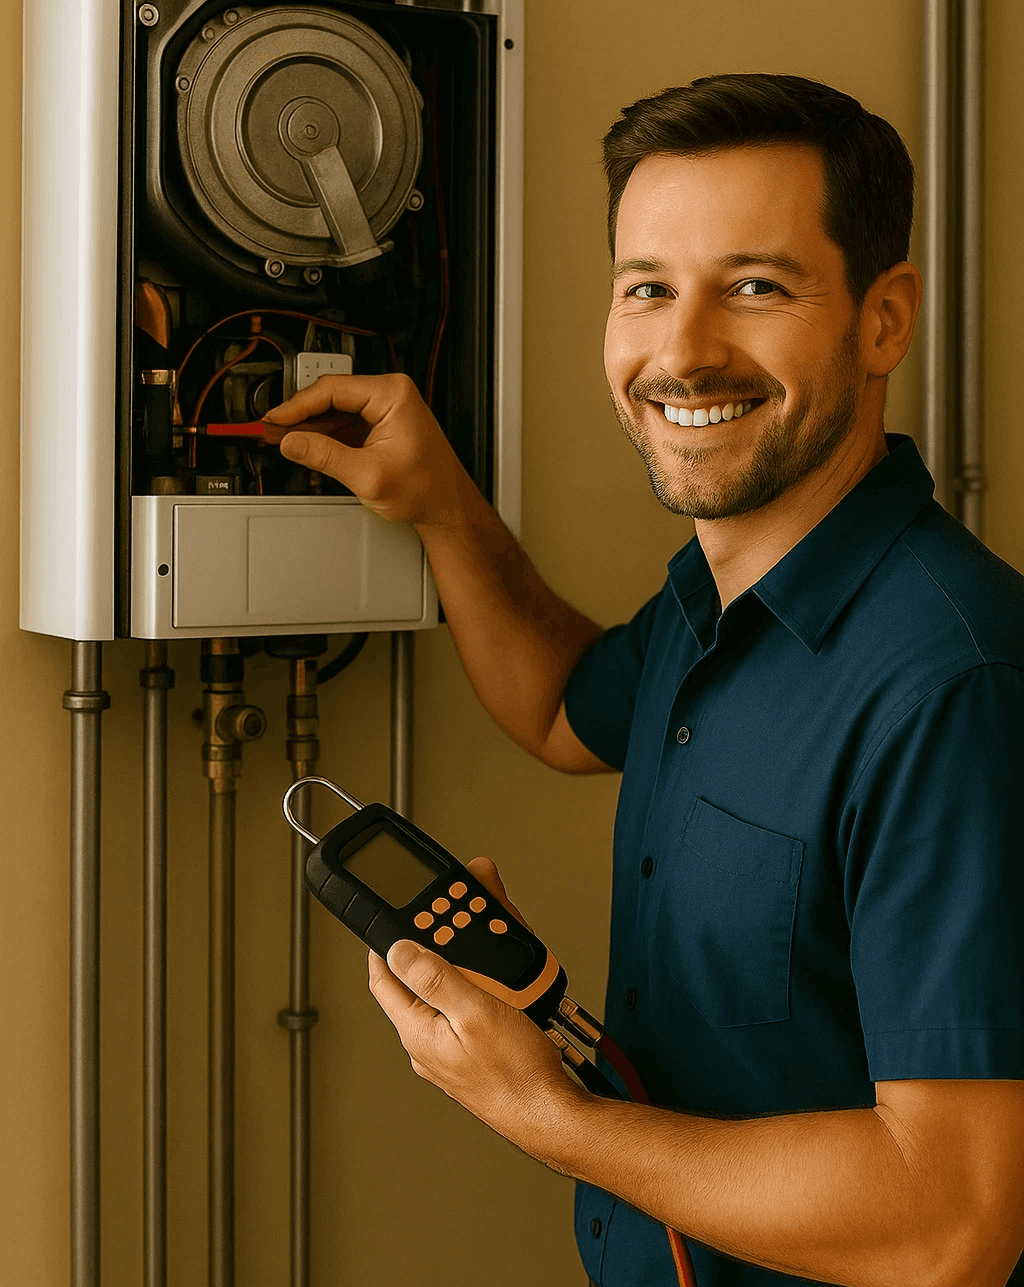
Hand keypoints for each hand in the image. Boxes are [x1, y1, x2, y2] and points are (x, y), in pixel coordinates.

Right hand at [262, 373, 469, 526]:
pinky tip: (306, 446)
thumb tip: (292, 442)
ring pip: (335, 410)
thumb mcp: (368, 476)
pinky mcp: (381, 425)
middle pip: (331, 396)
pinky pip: (345, 423)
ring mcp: (386, 409)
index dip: (297, 405)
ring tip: (284, 441)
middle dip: (301, 416)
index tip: (274, 420)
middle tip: (271, 431)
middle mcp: (391, 395)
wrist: (448, 508)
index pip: (332, 389)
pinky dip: (324, 435)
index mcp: (392, 395)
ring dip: (310, 427)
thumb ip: (325, 456)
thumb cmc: (427, 490)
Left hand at [367, 858, 585, 1158]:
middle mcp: (426, 1046)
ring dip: (453, 975)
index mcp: (417, 1032)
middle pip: (412, 989)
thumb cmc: (518, 1074)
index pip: (383, 982)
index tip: (389, 925)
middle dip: (425, 956)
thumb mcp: (475, 1012)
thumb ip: (434, 979)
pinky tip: (495, 992)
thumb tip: (399, 951)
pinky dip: (471, 996)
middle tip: (444, 932)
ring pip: (439, 1002)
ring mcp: (447, 1056)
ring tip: (477, 958)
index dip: (383, 949)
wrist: (550, 1115)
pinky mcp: (469, 1060)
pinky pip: (460, 1018)